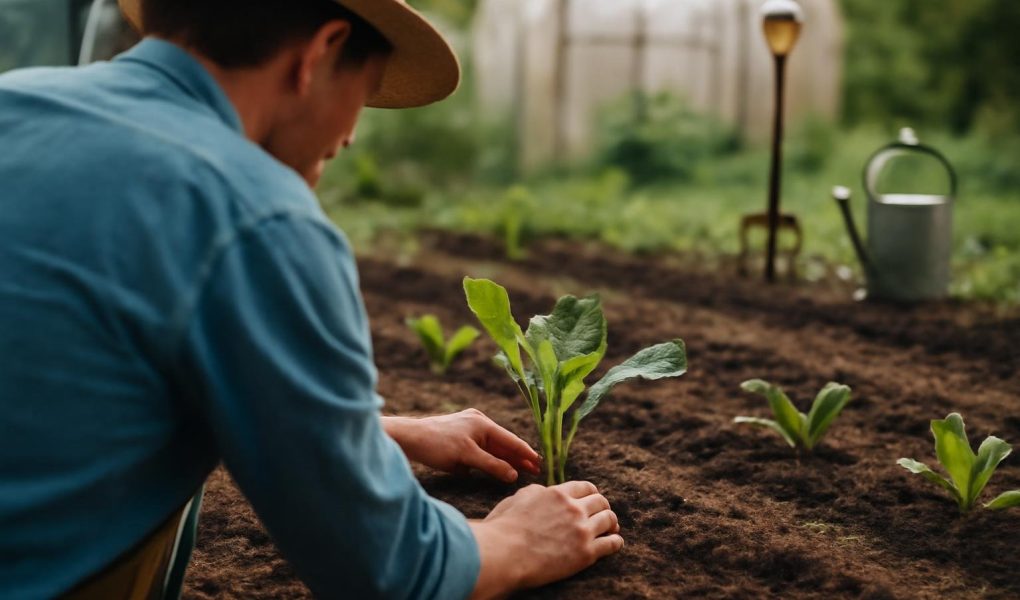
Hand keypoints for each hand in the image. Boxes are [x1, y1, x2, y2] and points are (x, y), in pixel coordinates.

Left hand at [382, 409, 540, 482]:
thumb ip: (492, 465)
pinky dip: (490, 459)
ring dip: (505, 459)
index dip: (526, 454)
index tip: (540, 464)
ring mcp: (468, 429)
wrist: (409, 438)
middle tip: (536, 469)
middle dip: (518, 457)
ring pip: (492, 448)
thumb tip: (514, 475)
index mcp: (483, 424)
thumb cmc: (437, 445)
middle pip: (503, 444)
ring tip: (521, 470)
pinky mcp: (459, 438)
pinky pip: (480, 450)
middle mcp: (478, 423)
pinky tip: (497, 468)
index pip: (511, 441)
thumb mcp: (467, 457)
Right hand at [469, 481, 623, 598]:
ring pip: (609, 520)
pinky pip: (612, 544)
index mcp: (558, 493)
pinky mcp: (586, 553)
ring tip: (611, 529)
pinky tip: (615, 542)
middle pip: (601, 502)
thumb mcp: (519, 498)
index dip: (591, 493)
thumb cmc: (503, 527)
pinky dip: (616, 541)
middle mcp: (574, 508)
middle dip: (603, 507)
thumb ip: (538, 493)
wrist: (504, 554)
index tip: (592, 500)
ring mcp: (582, 530)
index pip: (585, 487)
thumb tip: (546, 492)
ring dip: (612, 524)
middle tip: (603, 515)